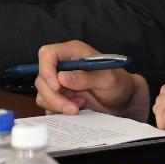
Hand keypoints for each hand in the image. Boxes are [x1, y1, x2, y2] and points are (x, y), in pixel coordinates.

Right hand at [33, 40, 150, 120]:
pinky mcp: (59, 97)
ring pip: (42, 94)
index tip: (57, 86)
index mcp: (73, 52)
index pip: (48, 54)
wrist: (123, 100)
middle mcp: (63, 65)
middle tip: (73, 108)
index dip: (46, 69)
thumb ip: (86, 77)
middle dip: (54, 96)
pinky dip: (58, 111)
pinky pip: (48, 105)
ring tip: (79, 106)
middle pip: (42, 78)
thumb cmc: (118, 83)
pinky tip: (77, 109)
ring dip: (58, 105)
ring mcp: (59, 82)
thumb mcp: (107, 79)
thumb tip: (62, 77)